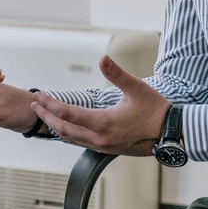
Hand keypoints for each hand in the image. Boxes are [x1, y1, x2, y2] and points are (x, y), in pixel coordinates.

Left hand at [25, 56, 167, 155]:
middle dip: (46, 116)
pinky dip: (70, 134)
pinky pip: (82, 143)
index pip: (68, 114)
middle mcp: (100, 138)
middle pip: (64, 129)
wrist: (172, 134)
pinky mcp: (108, 150)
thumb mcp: (137, 88)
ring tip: (46, 115)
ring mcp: (104, 146)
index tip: (38, 95)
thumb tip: (102, 58)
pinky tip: (67, 127)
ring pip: (72, 138)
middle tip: (35, 104)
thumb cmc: (156, 110)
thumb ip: (117, 73)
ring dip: (56, 126)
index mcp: (104, 122)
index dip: (50, 104)